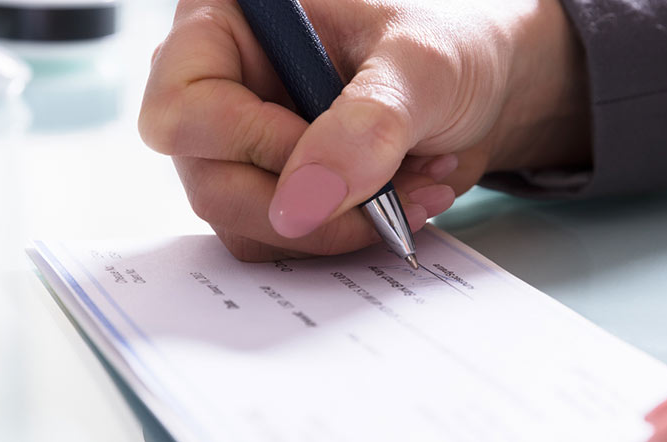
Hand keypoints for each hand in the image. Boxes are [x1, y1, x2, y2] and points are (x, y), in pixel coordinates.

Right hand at [139, 0, 591, 260]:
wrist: (487, 85)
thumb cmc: (451, 44)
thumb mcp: (422, 67)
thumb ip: (367, 126)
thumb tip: (301, 203)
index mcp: (226, 23)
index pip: (180, 107)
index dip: (249, 145)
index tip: (331, 156)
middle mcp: (219, 86)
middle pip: (210, 180)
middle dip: (311, 201)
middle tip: (394, 192)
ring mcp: (241, 146)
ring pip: (244, 223)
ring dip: (338, 224)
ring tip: (416, 185)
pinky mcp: (272, 191)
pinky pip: (281, 243)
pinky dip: (344, 236)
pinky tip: (401, 200)